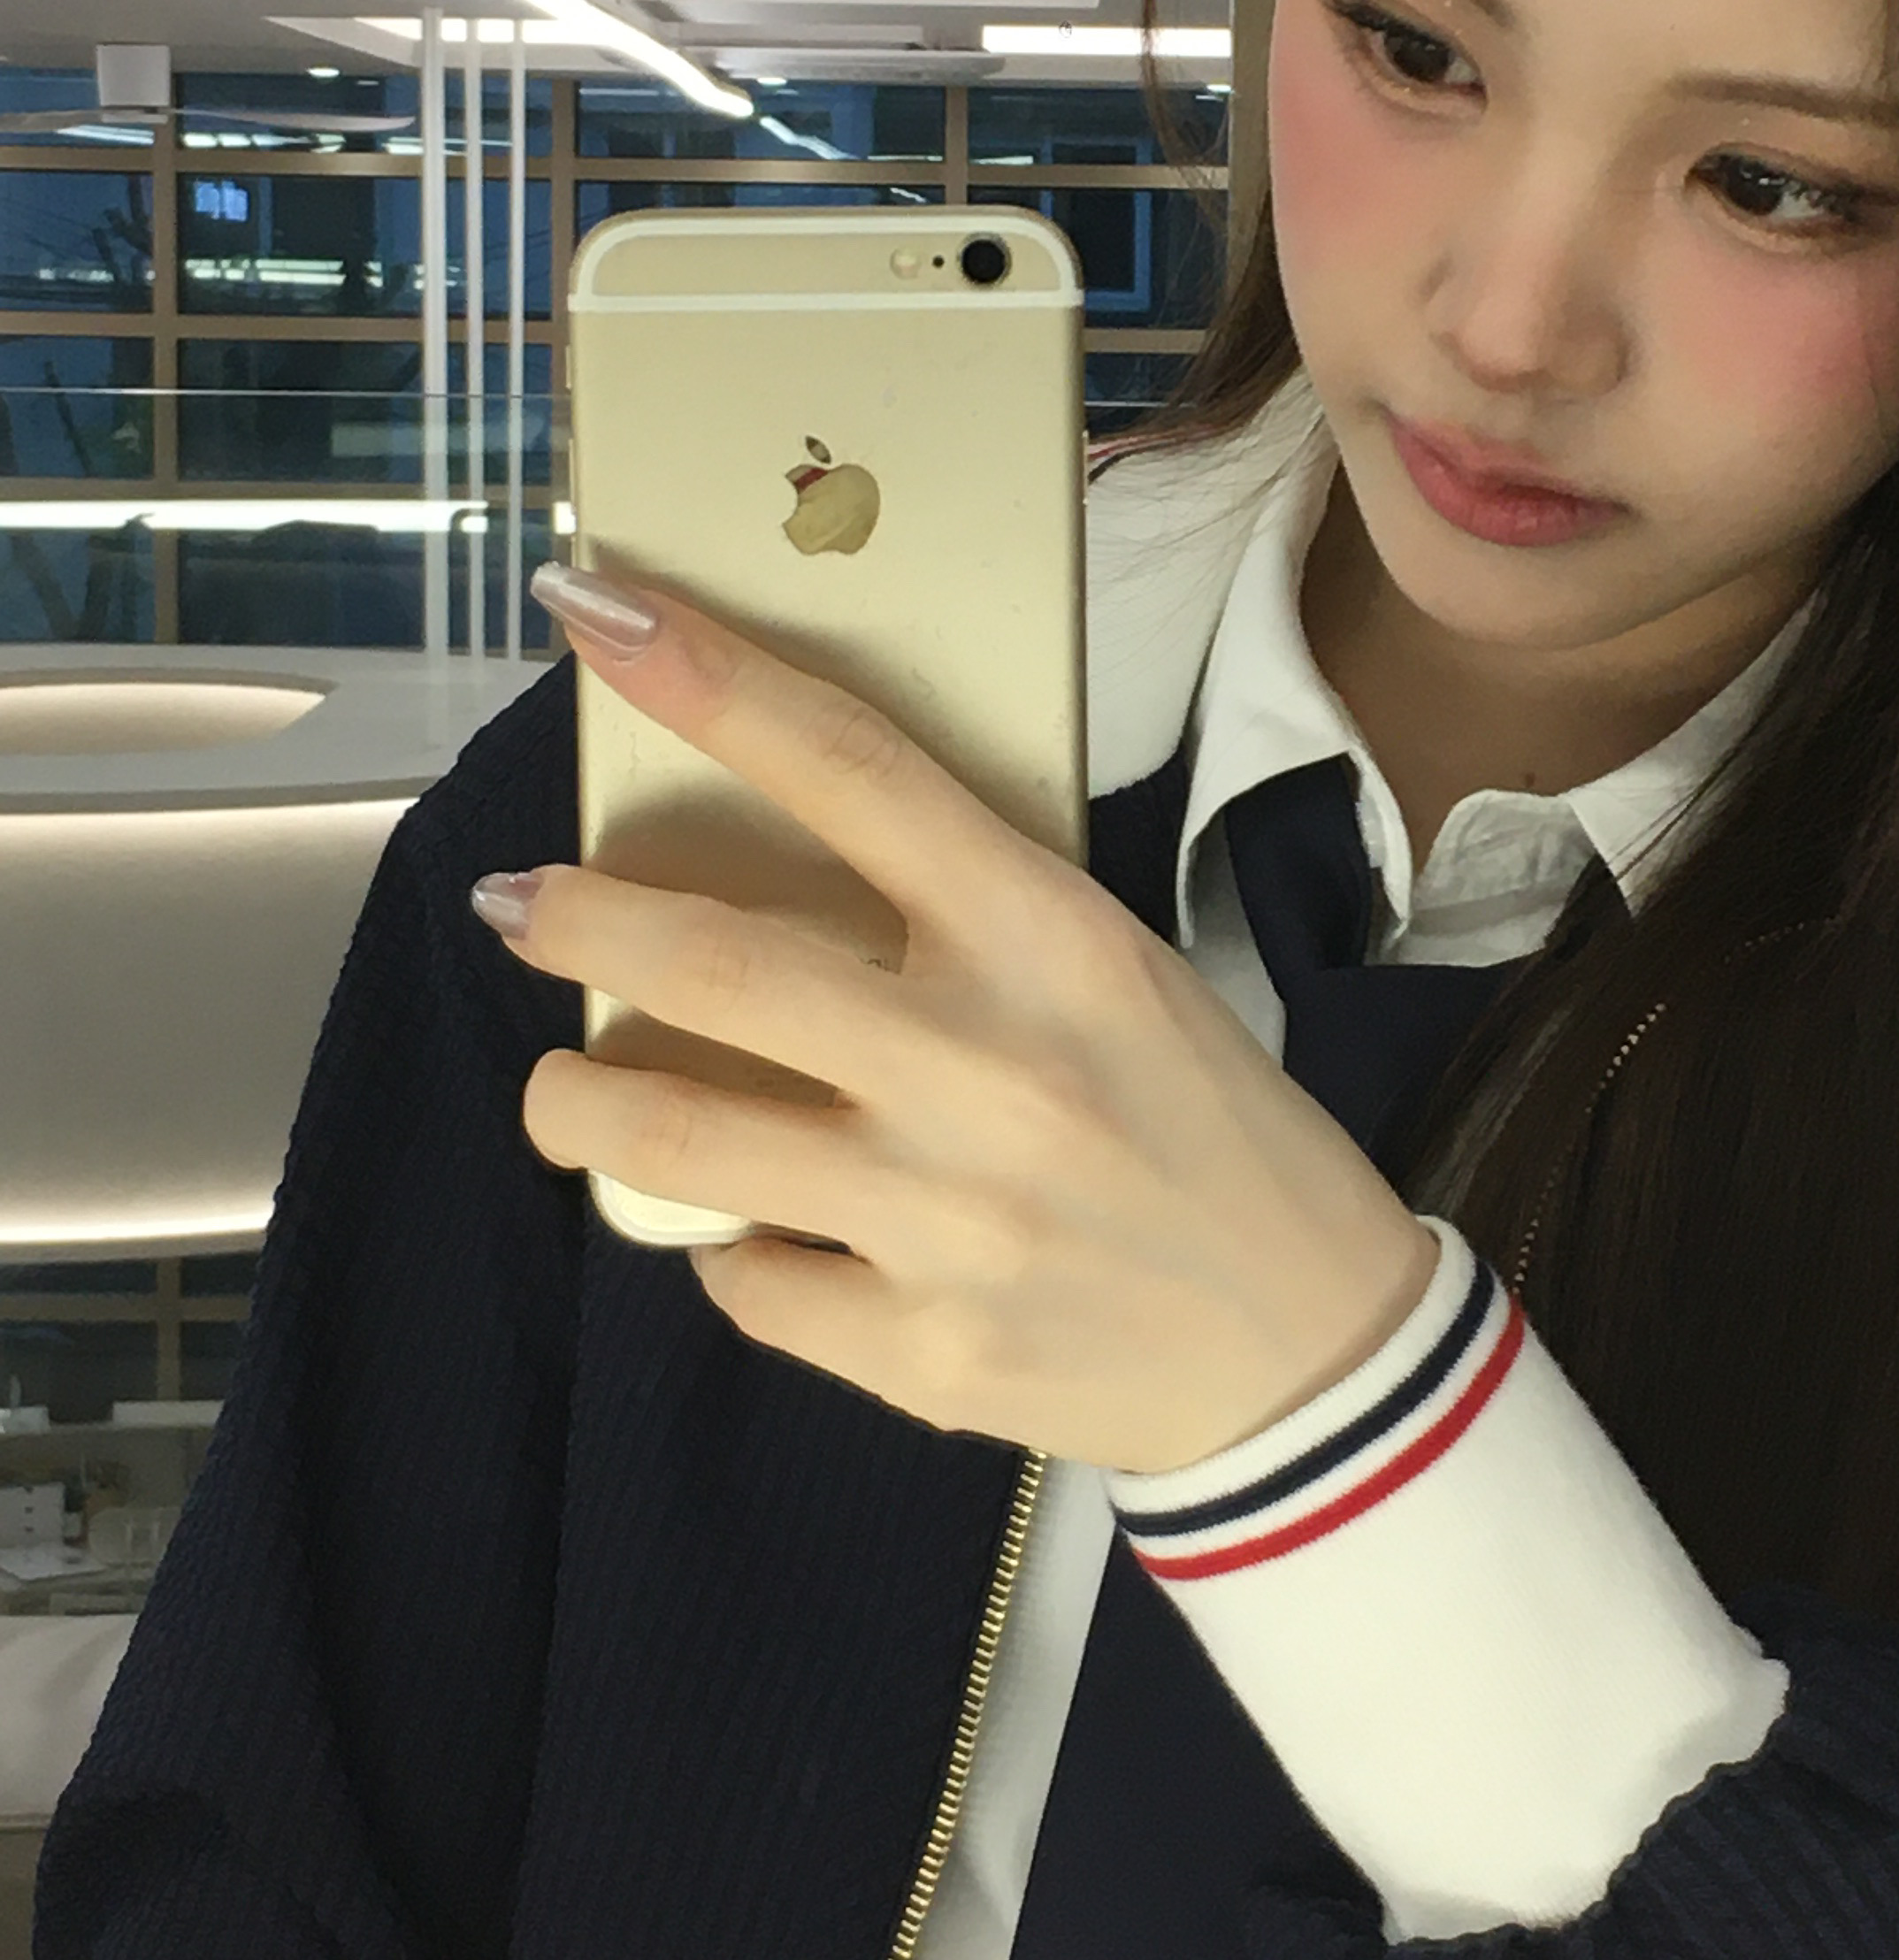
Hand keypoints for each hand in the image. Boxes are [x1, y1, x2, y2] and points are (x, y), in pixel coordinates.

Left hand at [474, 564, 1440, 1472]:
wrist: (1312, 1350)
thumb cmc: (1201, 1129)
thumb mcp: (1115, 975)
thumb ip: (962, 922)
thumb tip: (758, 868)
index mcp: (1053, 939)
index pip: (853, 769)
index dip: (708, 679)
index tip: (593, 609)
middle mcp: (989, 1066)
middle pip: (713, 957)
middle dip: (577, 917)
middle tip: (524, 905)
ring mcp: (947, 1217)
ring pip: (671, 1135)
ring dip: (577, 1098)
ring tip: (565, 1086)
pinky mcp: (919, 1351)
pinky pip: (744, 1280)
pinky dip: (732, 1247)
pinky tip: (762, 1234)